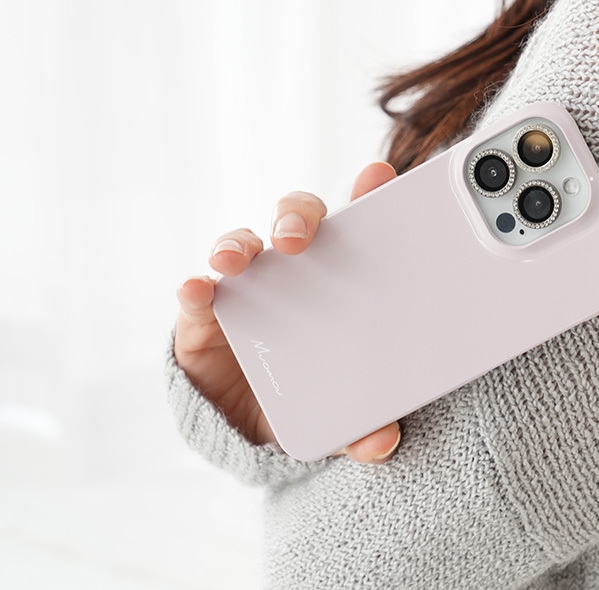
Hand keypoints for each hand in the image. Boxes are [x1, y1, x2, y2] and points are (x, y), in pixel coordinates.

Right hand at [174, 161, 402, 463]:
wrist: (257, 432)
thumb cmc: (315, 394)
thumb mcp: (344, 411)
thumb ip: (364, 425)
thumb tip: (383, 442)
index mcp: (343, 275)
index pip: (358, 223)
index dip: (368, 194)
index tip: (377, 175)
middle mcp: (294, 269)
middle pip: (297, 219)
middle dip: (297, 216)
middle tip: (298, 236)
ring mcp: (248, 286)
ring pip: (244, 245)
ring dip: (239, 246)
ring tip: (238, 261)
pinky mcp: (206, 315)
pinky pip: (199, 294)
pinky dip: (196, 288)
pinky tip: (197, 290)